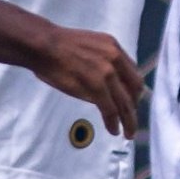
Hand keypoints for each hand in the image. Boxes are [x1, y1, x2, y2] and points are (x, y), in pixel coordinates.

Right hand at [32, 25, 144, 139]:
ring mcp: (107, 72)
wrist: (44, 45)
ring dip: (129, 120)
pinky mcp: (96, 86)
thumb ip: (104, 60)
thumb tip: (110, 81)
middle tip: (131, 119)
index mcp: (114, 47)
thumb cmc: (60, 45)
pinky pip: (111, 109)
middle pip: (135, 89)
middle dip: (135, 107)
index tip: (132, 102)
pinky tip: (113, 130)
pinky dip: (114, 122)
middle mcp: (115, 58)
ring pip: (125, 102)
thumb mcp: (91, 46)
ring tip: (128, 132)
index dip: (134, 91)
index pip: (133, 73)